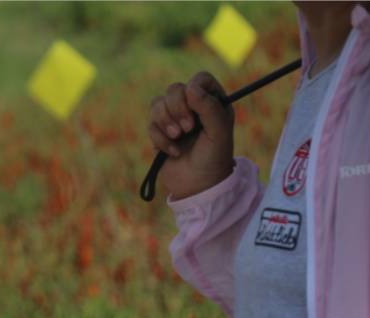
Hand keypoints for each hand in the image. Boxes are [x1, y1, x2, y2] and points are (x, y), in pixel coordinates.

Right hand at [147, 71, 234, 199]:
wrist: (198, 186)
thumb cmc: (214, 158)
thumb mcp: (218, 132)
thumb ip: (209, 107)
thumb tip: (190, 88)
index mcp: (212, 102)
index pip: (200, 79)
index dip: (193, 89)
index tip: (195, 107)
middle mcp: (193, 107)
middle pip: (174, 89)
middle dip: (177, 108)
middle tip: (188, 128)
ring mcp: (174, 119)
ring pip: (158, 104)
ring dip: (166, 122)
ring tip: (178, 138)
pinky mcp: (159, 133)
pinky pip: (151, 124)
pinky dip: (160, 139)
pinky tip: (173, 152)